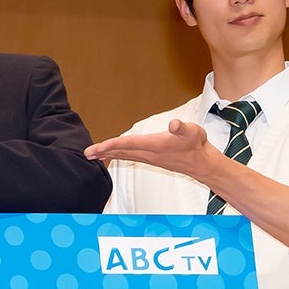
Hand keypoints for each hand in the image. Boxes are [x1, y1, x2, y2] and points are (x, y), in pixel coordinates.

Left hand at [85, 119, 216, 179]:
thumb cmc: (197, 144)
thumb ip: (182, 127)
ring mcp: (149, 158)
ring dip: (107, 154)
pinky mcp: (151, 159)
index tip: (98, 147)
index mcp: (155, 145)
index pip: (129, 144)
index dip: (112, 144)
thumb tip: (173, 124)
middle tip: (86, 153)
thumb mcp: (193, 131)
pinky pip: (130, 157)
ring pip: (124, 155)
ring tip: (92, 155)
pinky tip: (110, 156)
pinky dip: (117, 155)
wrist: (202, 163)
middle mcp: (149, 154)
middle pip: (121, 152)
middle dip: (103, 152)